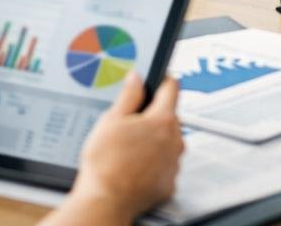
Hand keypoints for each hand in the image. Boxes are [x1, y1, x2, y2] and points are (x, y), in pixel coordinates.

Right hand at [66, 74, 183, 221]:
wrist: (105, 201)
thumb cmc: (105, 164)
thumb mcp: (111, 120)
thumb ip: (128, 95)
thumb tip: (136, 78)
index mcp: (162, 120)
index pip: (172, 88)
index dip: (163, 80)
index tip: (159, 78)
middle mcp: (174, 141)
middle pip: (170, 117)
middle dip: (153, 116)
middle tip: (131, 123)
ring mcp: (173, 163)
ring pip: (168, 142)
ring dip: (154, 141)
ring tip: (129, 148)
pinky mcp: (169, 183)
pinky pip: (165, 165)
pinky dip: (154, 163)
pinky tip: (135, 165)